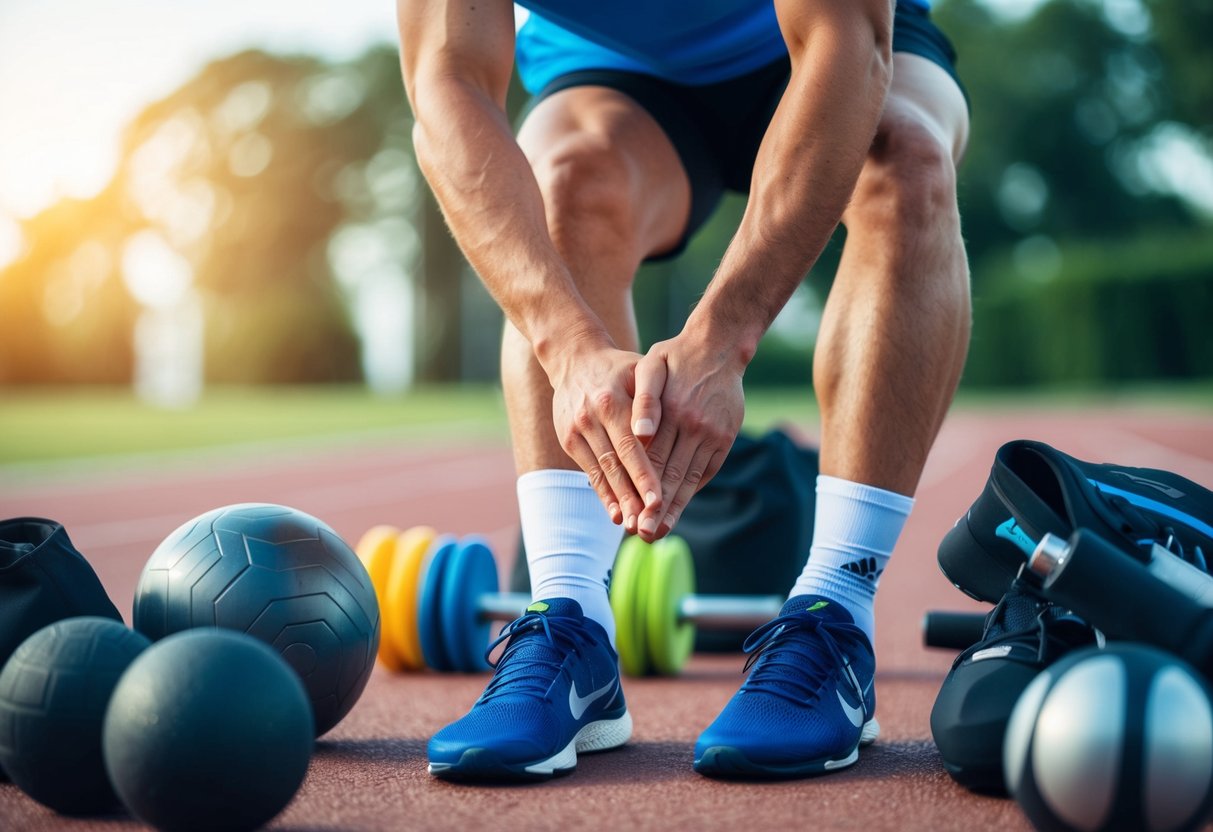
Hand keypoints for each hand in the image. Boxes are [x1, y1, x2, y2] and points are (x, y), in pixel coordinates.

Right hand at [548, 344, 662, 532]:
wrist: (574, 358)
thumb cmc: (619, 367)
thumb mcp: (640, 370)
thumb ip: (651, 400)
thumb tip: (656, 435)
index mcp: (611, 401)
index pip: (630, 445)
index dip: (644, 475)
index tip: (658, 500)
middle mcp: (590, 418)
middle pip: (614, 464)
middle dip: (631, 495)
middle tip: (647, 522)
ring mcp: (576, 430)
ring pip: (601, 471)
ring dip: (617, 500)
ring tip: (633, 524)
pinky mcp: (568, 439)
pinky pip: (589, 471)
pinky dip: (602, 493)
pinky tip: (615, 513)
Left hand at [631, 333, 743, 540]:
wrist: (717, 345)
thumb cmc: (675, 356)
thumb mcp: (653, 366)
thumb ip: (645, 398)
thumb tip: (639, 432)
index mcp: (675, 413)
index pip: (655, 460)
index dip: (643, 491)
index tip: (632, 516)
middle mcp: (697, 428)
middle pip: (674, 476)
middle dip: (659, 509)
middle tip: (645, 535)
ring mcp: (714, 434)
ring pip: (692, 477)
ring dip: (677, 506)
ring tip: (661, 530)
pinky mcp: (725, 436)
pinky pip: (708, 469)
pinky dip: (693, 488)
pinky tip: (680, 506)